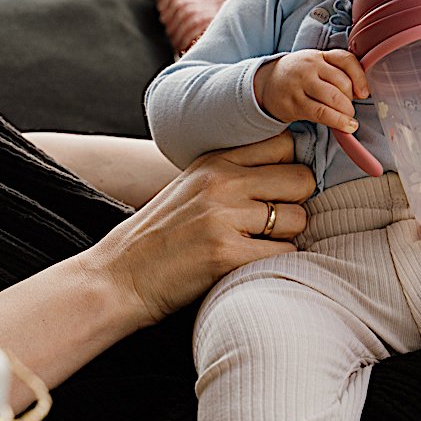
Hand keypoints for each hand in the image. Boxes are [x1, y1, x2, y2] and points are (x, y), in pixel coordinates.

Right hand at [87, 133, 313, 326]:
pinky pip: (285, 253)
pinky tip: (248, 265)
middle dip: (295, 203)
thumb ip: (236, 173)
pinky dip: (275, 263)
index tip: (284, 187)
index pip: (285, 143)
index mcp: (215, 160)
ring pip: (297, 219)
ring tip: (253, 246)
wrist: (119, 277)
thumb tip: (295, 168)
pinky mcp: (226, 253)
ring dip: (285, 237)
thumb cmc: (161, 236)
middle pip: (301, 179)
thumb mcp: (193, 187)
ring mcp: (223, 216)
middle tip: (272, 223)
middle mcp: (221, 182)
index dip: (293, 166)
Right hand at [254, 49, 369, 132]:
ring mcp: (300, 85)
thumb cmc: (298, 75)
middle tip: (350, 108)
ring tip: (349, 118)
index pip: (345, 60)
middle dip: (351, 100)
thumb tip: (362, 92)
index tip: (365, 93)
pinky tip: (347, 126)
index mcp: (319, 56)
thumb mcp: (316, 64)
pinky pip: (321, 113)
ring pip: (333, 98)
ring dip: (346, 112)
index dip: (360, 77)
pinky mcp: (294, 103)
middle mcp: (309, 67)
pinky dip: (338, 121)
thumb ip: (337, 72)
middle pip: (342, 83)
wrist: (266, 83)